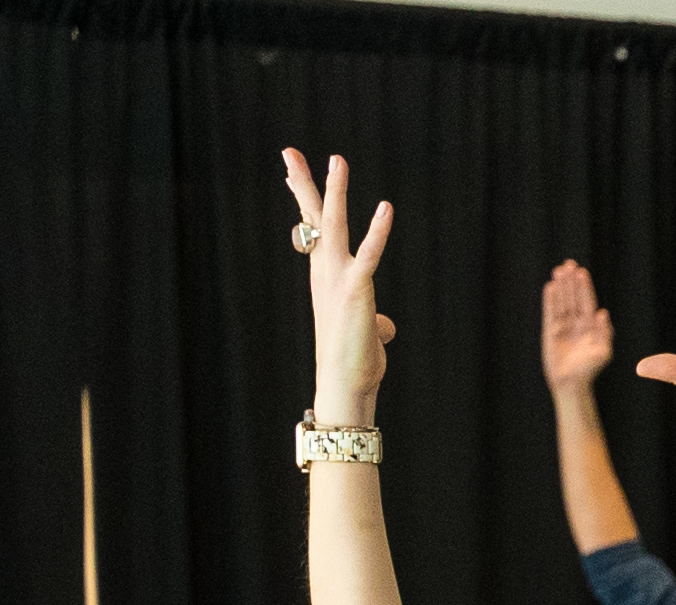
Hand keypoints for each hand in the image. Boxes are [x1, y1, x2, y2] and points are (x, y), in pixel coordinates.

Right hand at [280, 149, 395, 422]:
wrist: (346, 383)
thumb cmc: (355, 360)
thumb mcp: (367, 333)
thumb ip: (375, 321)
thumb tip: (384, 326)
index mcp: (326, 275)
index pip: (313, 230)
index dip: (304, 200)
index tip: (291, 172)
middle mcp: (325, 271)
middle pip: (313, 218)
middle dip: (303, 183)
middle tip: (289, 151)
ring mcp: (338, 277)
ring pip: (333, 225)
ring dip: (335, 191)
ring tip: (336, 159)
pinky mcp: (356, 289)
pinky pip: (369, 254)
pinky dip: (378, 231)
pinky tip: (386, 207)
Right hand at [540, 258, 612, 394]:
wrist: (571, 383)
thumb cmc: (590, 370)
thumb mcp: (603, 352)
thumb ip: (604, 333)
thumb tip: (603, 313)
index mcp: (591, 326)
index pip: (587, 302)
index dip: (584, 287)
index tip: (581, 272)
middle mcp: (578, 324)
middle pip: (573, 297)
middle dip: (571, 282)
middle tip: (568, 264)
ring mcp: (563, 326)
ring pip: (562, 302)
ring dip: (560, 287)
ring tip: (558, 271)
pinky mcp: (550, 331)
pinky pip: (550, 312)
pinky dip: (550, 300)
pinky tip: (550, 287)